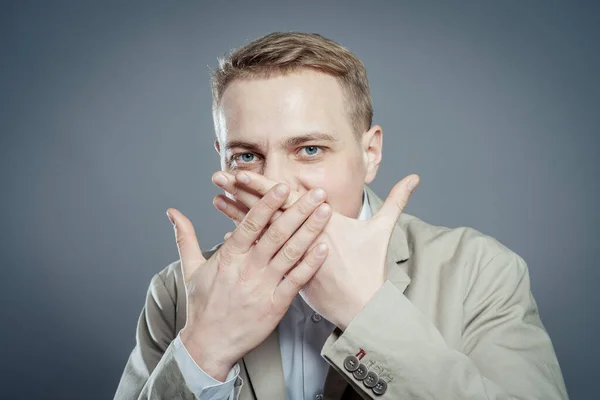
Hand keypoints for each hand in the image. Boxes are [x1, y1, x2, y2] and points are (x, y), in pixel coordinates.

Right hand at [166, 182, 331, 380]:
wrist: (209, 344)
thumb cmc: (202, 305)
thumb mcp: (190, 268)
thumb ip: (185, 237)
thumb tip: (172, 212)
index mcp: (229, 257)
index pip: (250, 224)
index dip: (268, 204)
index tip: (284, 187)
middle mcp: (247, 268)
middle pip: (276, 234)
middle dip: (298, 211)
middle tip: (317, 193)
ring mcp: (263, 287)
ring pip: (290, 253)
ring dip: (310, 231)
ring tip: (326, 212)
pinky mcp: (276, 305)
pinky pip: (297, 280)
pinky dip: (311, 263)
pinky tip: (325, 248)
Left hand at [212, 170, 418, 329]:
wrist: (362, 307)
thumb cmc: (371, 267)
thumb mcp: (383, 230)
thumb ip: (396, 200)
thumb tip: (415, 177)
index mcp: (320, 221)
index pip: (284, 197)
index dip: (260, 183)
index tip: (240, 170)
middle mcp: (301, 236)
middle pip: (265, 209)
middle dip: (240, 191)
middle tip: (218, 175)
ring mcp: (292, 256)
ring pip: (260, 230)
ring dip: (236, 213)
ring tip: (215, 197)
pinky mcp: (287, 272)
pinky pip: (261, 253)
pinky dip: (245, 242)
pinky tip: (227, 232)